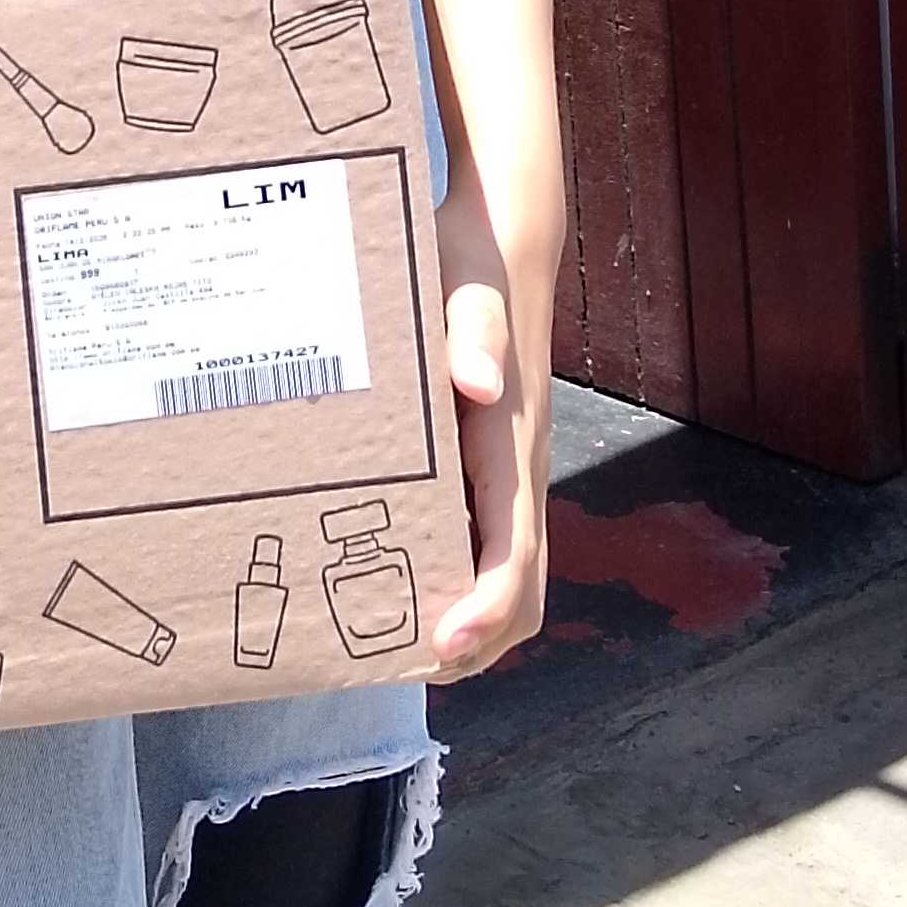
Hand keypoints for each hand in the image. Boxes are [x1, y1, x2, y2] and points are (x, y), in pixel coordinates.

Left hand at [427, 208, 549, 682]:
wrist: (500, 242)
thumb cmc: (474, 269)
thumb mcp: (467, 295)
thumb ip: (473, 336)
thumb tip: (479, 384)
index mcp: (514, 447)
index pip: (515, 556)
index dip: (484, 614)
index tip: (442, 649)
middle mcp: (519, 473)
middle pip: (518, 590)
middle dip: (475, 642)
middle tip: (401, 663)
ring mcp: (504, 475)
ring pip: (504, 575)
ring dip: (465, 621)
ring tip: (387, 642)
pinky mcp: (486, 466)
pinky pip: (480, 543)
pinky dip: (451, 580)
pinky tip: (390, 575)